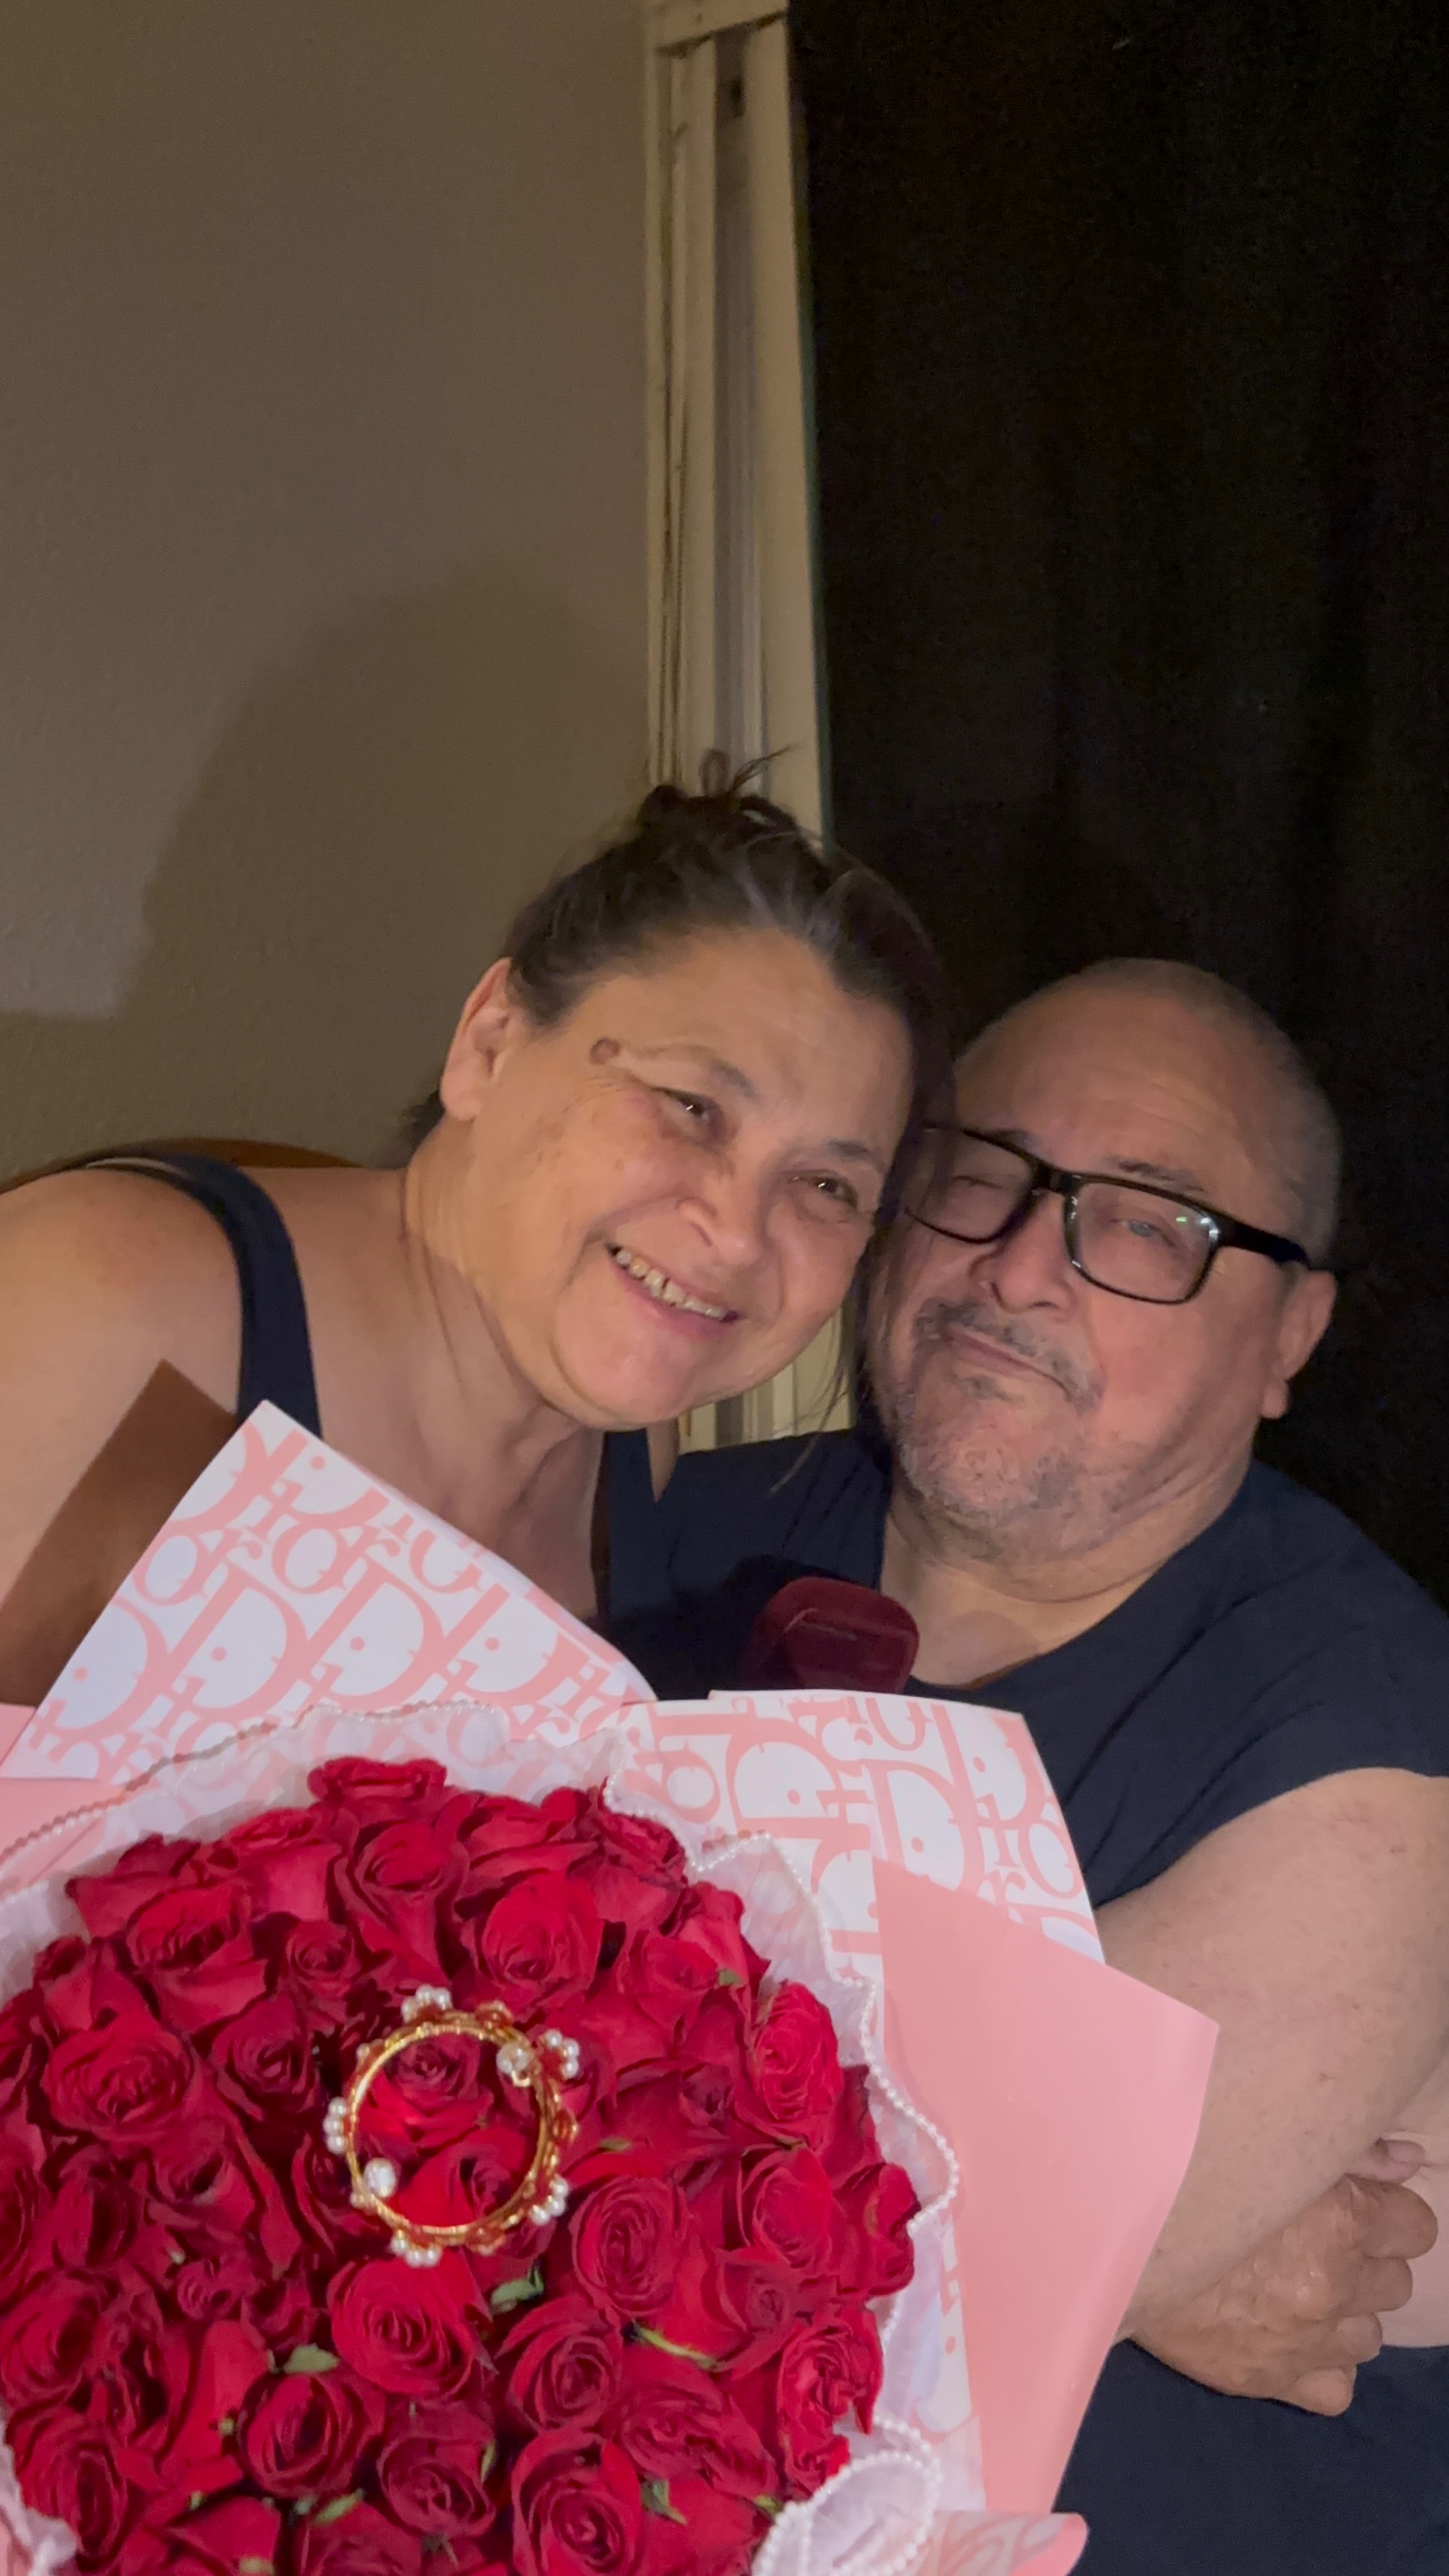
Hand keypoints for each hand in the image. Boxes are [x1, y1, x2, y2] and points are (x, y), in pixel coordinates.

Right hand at [1134, 2144, 1437, 2414]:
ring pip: (1369, 2335)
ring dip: (1342, 2311)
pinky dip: (1320, 2362)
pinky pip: (1337, 2386)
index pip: (1415, 2228)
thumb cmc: (1188, 2176)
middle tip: (1311, 2242)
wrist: (1111, 2239)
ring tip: (1293, 2286)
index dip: (1385, 2213)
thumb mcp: (1269, 2145)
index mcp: (1339, 2221)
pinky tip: (1287, 2333)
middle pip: (1394, 2282)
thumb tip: (1412, 2161)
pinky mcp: (1272, 2381)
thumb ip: (1352, 2151)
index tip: (1351, 2207)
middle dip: (1362, 2261)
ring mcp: (1305, 2341)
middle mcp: (1332, 2285)